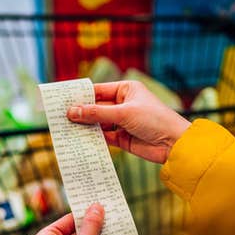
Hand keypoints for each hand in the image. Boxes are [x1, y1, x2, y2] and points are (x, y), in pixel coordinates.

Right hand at [67, 81, 190, 163]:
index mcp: (126, 90)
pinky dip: (94, 138)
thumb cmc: (154, 120)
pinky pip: (104, 136)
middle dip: (81, 113)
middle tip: (61, 117)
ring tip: (67, 129)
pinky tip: (81, 139)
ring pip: (98, 123)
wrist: (173, 144)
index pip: (98, 91)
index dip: (81, 96)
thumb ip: (97, 113)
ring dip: (86, 126)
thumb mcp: (123, 113)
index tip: (64, 100)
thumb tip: (72, 112)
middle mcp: (122, 105)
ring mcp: (122, 122)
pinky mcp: (122, 138)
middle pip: (96, 108)